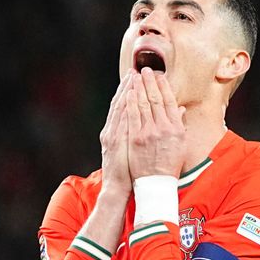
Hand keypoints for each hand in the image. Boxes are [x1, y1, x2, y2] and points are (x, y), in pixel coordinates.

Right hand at [99, 70, 133, 194]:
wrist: (117, 188)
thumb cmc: (128, 172)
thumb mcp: (131, 151)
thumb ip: (137, 136)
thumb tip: (148, 124)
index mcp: (115, 132)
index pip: (123, 107)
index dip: (128, 91)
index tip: (135, 78)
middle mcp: (111, 131)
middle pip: (120, 104)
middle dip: (127, 87)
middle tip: (134, 71)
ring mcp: (112, 135)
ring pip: (119, 109)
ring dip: (126, 92)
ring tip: (133, 78)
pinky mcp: (114, 141)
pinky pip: (121, 120)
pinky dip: (125, 107)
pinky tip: (130, 96)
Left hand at [126, 67, 187, 178]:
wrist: (156, 182)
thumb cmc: (169, 164)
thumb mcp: (181, 144)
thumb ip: (180, 124)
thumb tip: (180, 109)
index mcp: (176, 128)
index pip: (170, 101)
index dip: (164, 86)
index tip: (159, 75)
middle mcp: (164, 128)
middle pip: (156, 99)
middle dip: (150, 82)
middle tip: (145, 70)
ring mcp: (149, 132)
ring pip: (143, 104)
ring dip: (138, 88)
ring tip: (135, 76)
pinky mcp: (135, 138)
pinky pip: (132, 116)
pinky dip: (130, 102)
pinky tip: (128, 93)